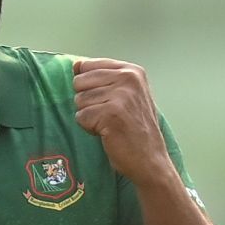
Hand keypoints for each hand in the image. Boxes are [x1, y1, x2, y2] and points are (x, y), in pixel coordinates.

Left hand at [73, 59, 175, 187]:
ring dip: (90, 117)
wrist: (150, 160)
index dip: (89, 86)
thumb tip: (75, 65)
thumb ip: (104, 78)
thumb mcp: (127, 95)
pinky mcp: (111, 113)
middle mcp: (128, 78)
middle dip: (88, 101)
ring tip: (110, 125)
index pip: (87, 65)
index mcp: (132, 70)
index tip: (108, 101)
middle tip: (109, 115)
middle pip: (79, 82)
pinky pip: (81, 117)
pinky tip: (108, 133)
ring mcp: (121, 95)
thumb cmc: (135, 129)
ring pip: (79, 100)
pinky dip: (90, 129)